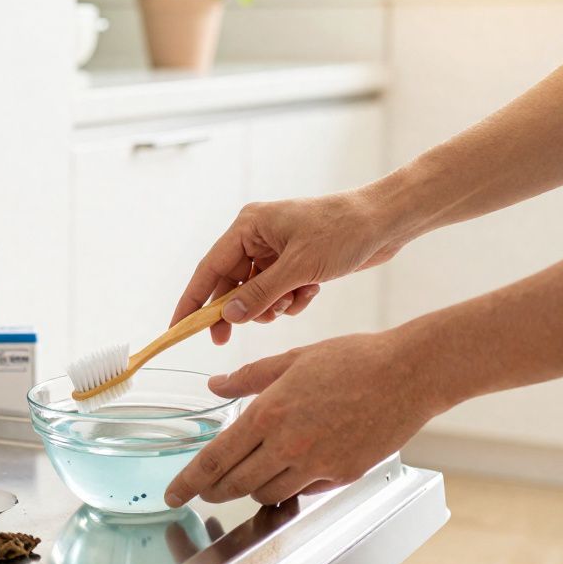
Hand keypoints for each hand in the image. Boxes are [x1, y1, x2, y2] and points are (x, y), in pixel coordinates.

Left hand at [163, 331, 443, 506]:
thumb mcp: (291, 359)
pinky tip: (286, 472)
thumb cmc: (352, 359)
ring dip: (249, 489)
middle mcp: (288, 445)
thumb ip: (247, 378)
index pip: (215, 459)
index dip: (188, 481)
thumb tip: (214, 386)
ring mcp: (316, 465)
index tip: (173, 494)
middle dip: (212, 490)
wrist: (408, 374)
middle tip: (202, 490)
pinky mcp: (341, 475)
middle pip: (235, 484)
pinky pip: (301, 491)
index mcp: (268, 413)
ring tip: (245, 477)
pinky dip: (286, 486)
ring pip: (266, 493)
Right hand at [172, 192, 406, 344]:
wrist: (386, 222)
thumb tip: (227, 316)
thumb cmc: (343, 232)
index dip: (191, 300)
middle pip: (229, 283)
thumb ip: (259, 294)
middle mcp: (257, 236)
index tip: (177, 327)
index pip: (208, 268)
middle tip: (224, 340)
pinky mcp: (295, 261)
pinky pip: (278, 291)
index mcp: (249, 226)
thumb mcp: (298, 268)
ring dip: (270, 306)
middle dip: (235, 310)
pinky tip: (310, 292)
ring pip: (255, 292)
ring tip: (291, 302)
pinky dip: (290, 299)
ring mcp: (276, 249)